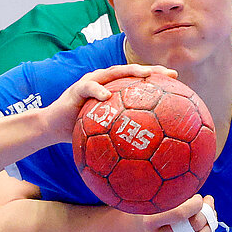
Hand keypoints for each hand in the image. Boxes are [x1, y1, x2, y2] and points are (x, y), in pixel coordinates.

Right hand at [43, 63, 180, 143]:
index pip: (140, 82)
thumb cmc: (81, 134)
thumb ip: (123, 139)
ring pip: (114, 72)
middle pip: (133, 72)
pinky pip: (88, 88)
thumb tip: (147, 160)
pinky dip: (98, 90)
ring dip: (130, 72)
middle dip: (152, 71)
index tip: (179, 83)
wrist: (52, 128)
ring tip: (145, 76)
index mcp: (115, 91)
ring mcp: (92, 82)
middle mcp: (106, 82)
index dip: (159, 80)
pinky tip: (107, 96)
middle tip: (170, 75)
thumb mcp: (106, 137)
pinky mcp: (77, 89)